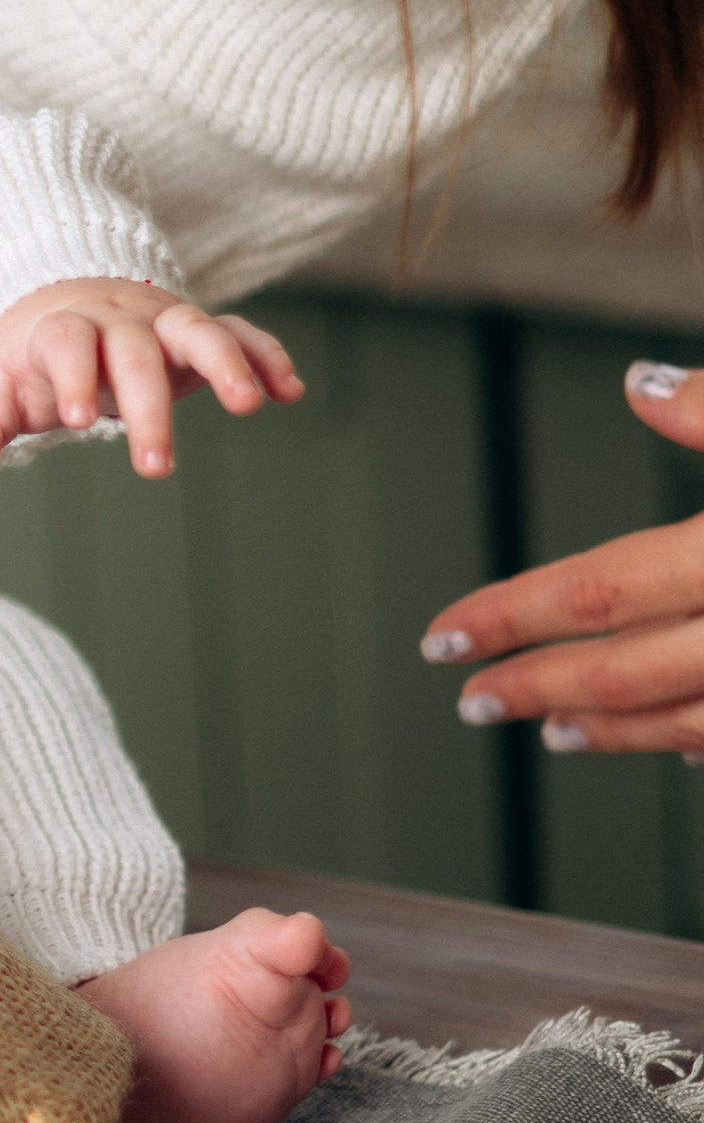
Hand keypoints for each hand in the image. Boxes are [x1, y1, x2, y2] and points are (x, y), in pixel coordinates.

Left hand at [0, 280, 301, 483]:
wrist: (66, 296)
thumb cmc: (34, 355)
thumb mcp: (0, 383)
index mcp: (65, 328)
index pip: (68, 344)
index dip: (73, 375)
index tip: (79, 420)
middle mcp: (120, 320)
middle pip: (136, 354)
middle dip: (148, 407)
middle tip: (154, 467)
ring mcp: (165, 321)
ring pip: (199, 331)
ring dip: (226, 364)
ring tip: (248, 405)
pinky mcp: (198, 331)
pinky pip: (240, 333)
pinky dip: (266, 355)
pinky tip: (290, 391)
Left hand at [420, 358, 703, 754]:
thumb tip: (638, 383)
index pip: (596, 591)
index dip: (510, 614)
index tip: (443, 636)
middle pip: (622, 671)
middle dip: (536, 687)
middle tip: (471, 700)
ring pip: (682, 718)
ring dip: (612, 731)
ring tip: (552, 728)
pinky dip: (693, 734)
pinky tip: (674, 739)